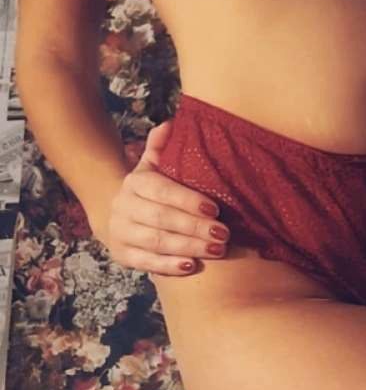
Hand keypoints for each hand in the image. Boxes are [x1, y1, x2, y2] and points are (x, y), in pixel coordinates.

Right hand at [99, 120, 229, 276]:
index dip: (188, 200)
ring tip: (216, 250)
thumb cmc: (150, 189)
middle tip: (224, 234)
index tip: (215, 209)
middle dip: (194, 227)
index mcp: (135, 181)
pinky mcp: (121, 255)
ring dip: (188, 247)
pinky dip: (169, 265)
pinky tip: (192, 266)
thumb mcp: (153, 166)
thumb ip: (161, 147)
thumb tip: (170, 123)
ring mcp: (120, 232)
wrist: (116, 216)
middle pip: (161, 218)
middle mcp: (123, 206)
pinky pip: (146, 262)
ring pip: (155, 241)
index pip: (161, 190)